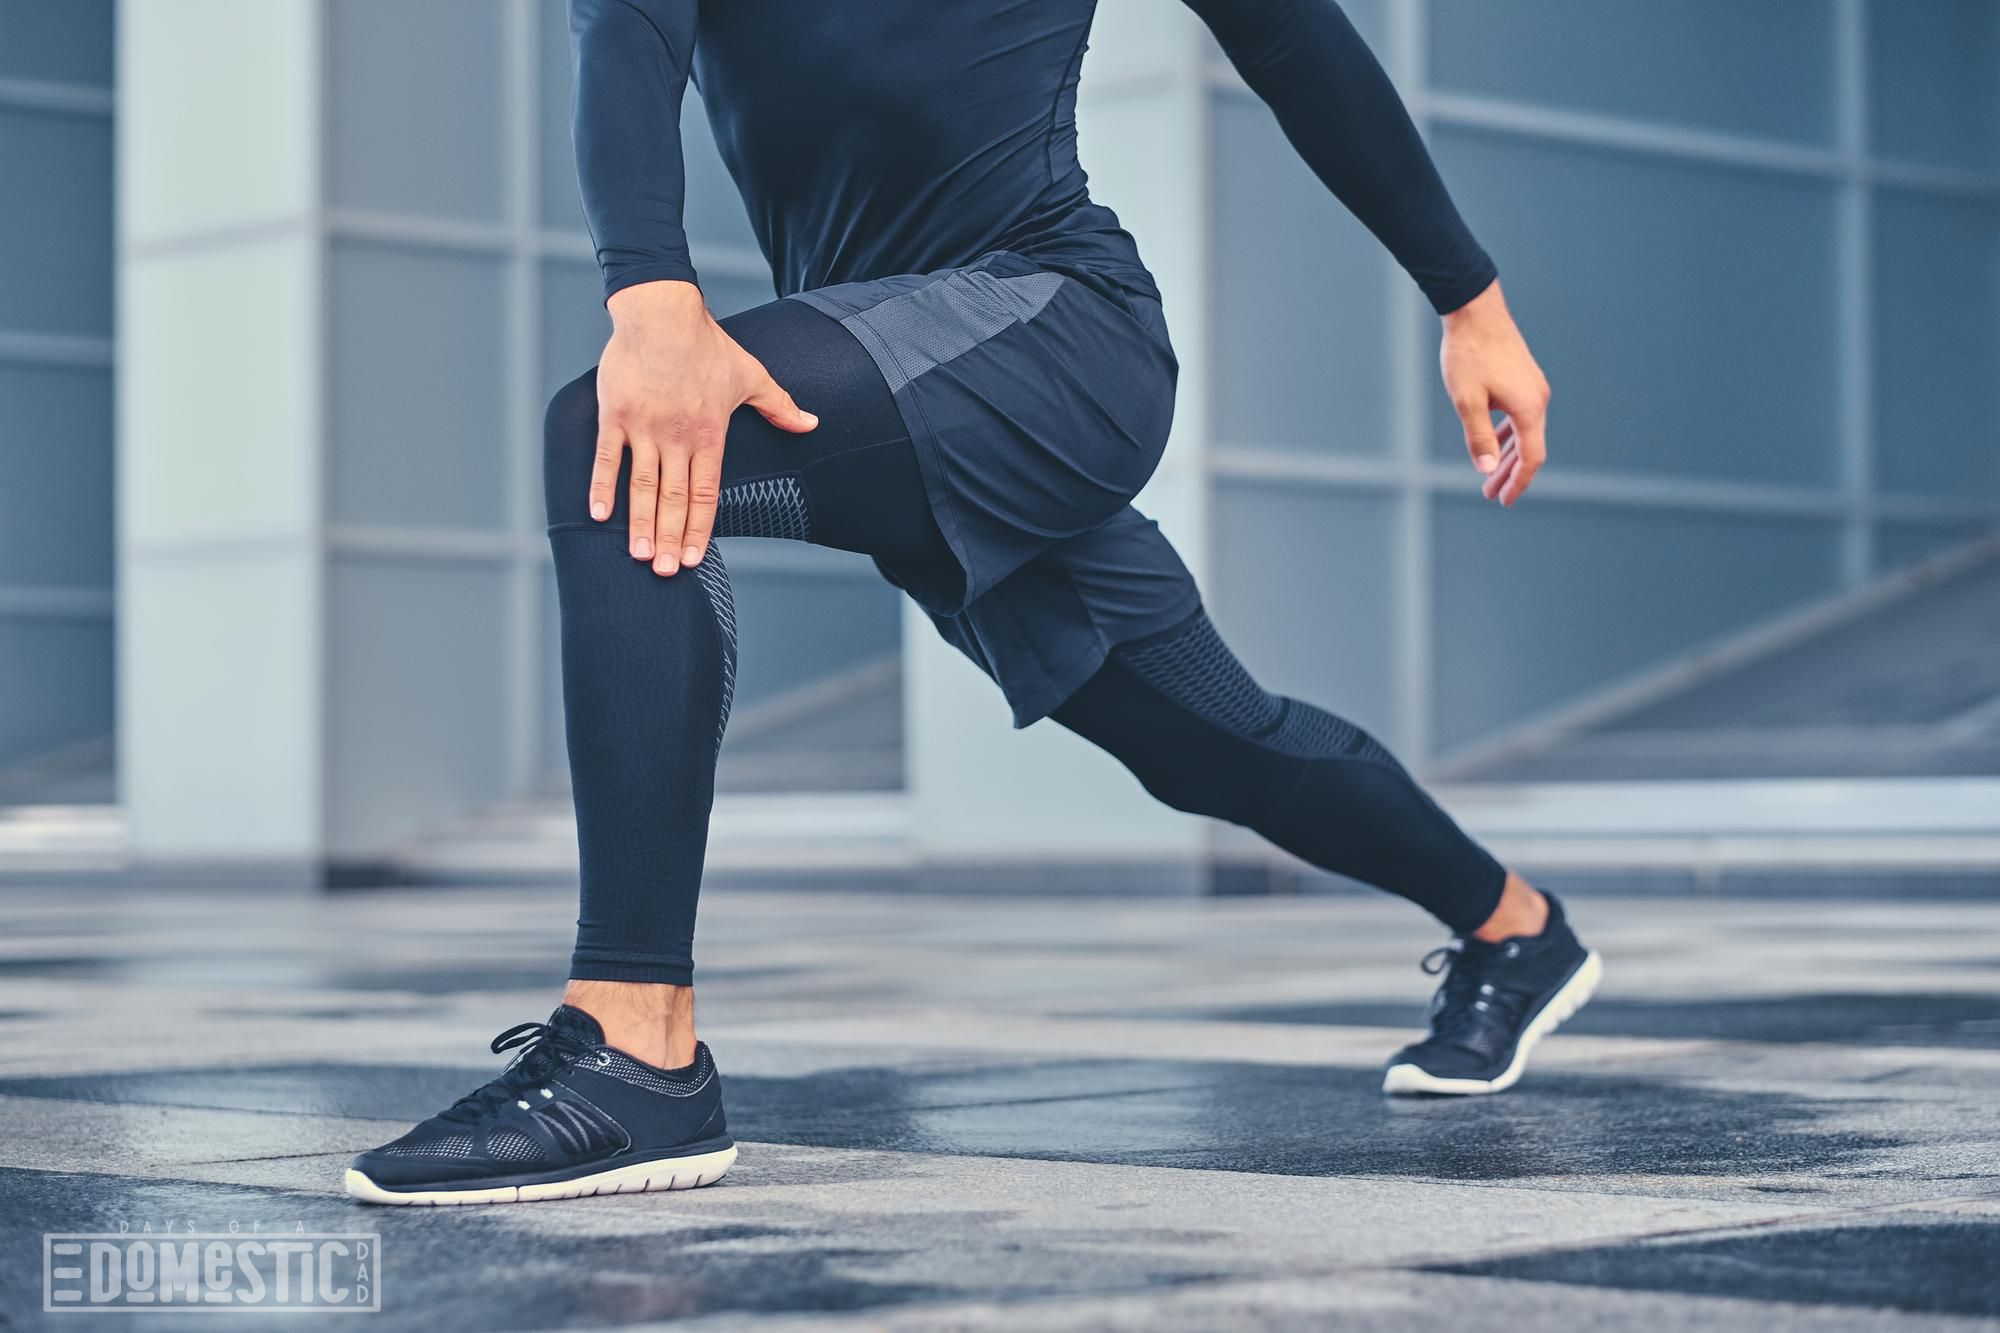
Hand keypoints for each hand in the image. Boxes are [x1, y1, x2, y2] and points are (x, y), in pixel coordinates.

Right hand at [593, 281, 817, 574]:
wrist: (662, 312)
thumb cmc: (708, 345)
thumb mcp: (752, 375)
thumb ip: (780, 406)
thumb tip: (812, 424)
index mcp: (709, 434)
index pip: (704, 494)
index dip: (697, 528)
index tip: (691, 558)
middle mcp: (675, 437)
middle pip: (672, 498)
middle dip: (667, 538)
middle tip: (662, 571)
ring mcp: (643, 427)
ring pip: (640, 485)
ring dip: (638, 523)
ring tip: (637, 554)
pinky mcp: (614, 414)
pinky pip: (605, 458)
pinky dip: (601, 487)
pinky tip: (598, 515)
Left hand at [1440, 281, 1549, 507]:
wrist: (1475, 310)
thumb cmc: (1468, 354)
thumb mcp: (1466, 400)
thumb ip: (1479, 437)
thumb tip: (1488, 470)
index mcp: (1529, 408)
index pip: (1531, 457)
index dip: (1518, 482)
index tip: (1503, 500)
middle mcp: (1538, 399)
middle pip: (1529, 447)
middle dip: (1510, 473)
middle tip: (1489, 494)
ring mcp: (1533, 387)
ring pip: (1525, 432)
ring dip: (1508, 454)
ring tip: (1489, 474)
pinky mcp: (1525, 379)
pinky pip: (1521, 416)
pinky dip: (1509, 434)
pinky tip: (1495, 442)